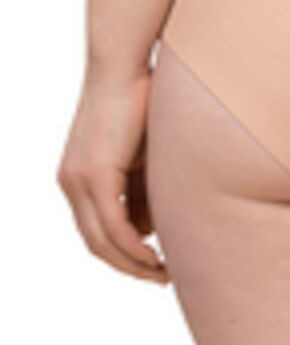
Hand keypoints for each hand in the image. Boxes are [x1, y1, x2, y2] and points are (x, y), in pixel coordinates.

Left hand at [57, 66, 168, 284]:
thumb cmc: (140, 100)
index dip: (123, 253)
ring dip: (132, 263)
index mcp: (78, 176)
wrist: (122, 66)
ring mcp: (78, 179)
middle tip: (160, 277)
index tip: (152, 264)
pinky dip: (133, 246)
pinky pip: (112, 224)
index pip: (96, 229)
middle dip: (128, 266)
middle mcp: (71, 182)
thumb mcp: (142, 154)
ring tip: (162, 273)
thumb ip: (141, 188)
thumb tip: (148, 227)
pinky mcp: (94, 174)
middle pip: (95, 242)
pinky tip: (154, 257)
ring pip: (101, 240)